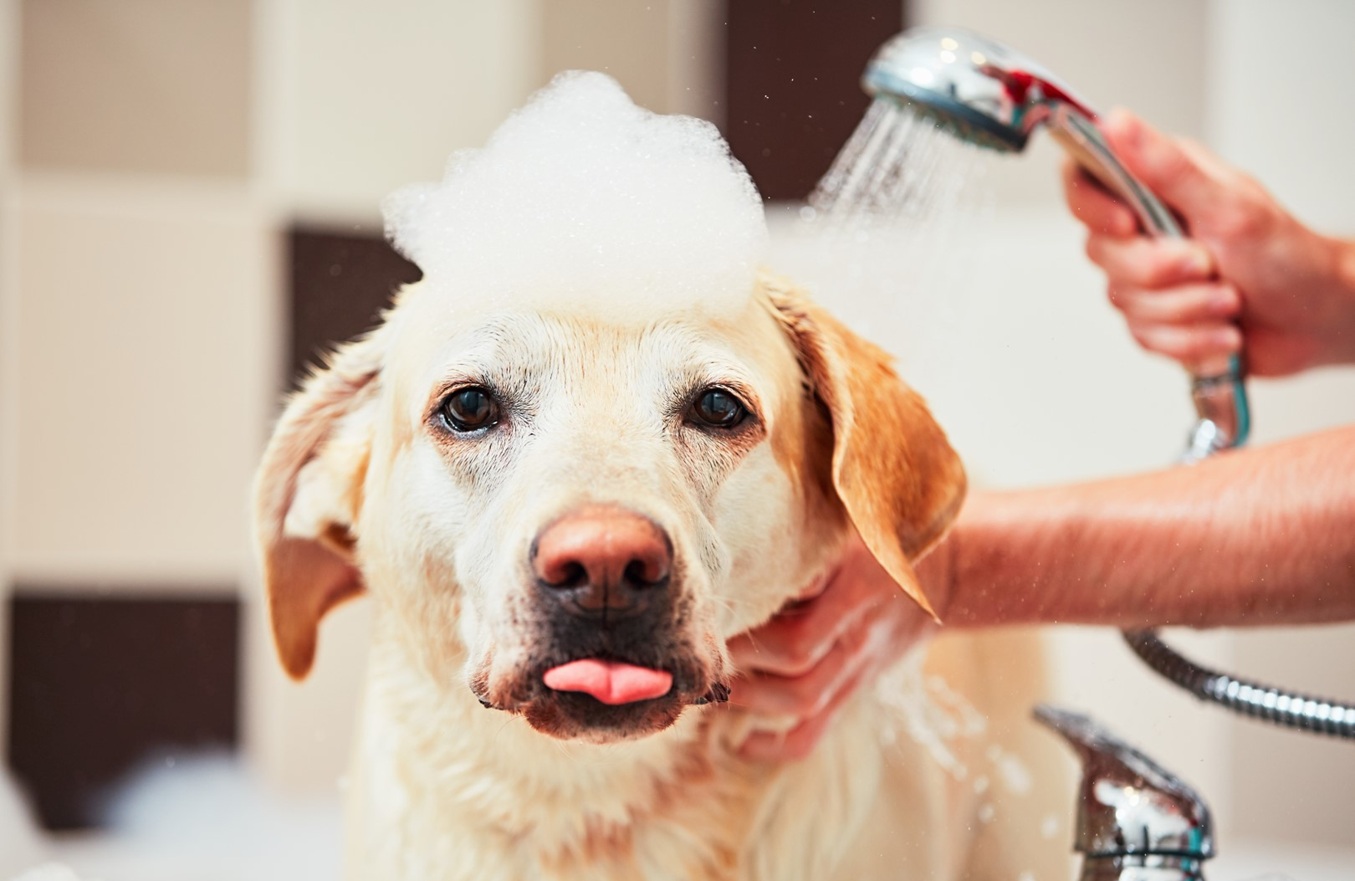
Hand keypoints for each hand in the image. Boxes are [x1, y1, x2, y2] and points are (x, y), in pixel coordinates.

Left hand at [726, 533, 940, 760]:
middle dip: (739, 656)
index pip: (804, 599)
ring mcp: (858, 665)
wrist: (945, 578)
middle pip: (795, 656)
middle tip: (697, 646)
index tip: (711, 608)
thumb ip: (810, 535)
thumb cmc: (884, 540)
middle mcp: (858, 628)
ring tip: (707, 682)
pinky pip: (817, 731)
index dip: (753, 612)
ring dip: (747, 696)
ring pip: (801, 698)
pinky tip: (741, 743)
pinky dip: (777, 747)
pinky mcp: (854, 690)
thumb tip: (749, 542)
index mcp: (858, 580)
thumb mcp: (855, 523)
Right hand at [1063, 108, 1354, 376]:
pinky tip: (1220, 330)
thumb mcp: (1228, 205)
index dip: (1092, 208)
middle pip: (1101, 252)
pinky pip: (1143, 336)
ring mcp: (1146, 276)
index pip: (1084, 180)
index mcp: (1157, 185)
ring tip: (1228, 301)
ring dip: (1186, 310)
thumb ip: (1166, 168)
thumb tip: (1118, 123)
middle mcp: (1145, 227)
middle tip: (1208, 266)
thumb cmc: (1287, 255)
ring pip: (1124, 301)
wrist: (1316, 319)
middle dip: (1159, 273)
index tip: (1128, 226)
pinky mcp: (1154, 317)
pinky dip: (1188, 340)